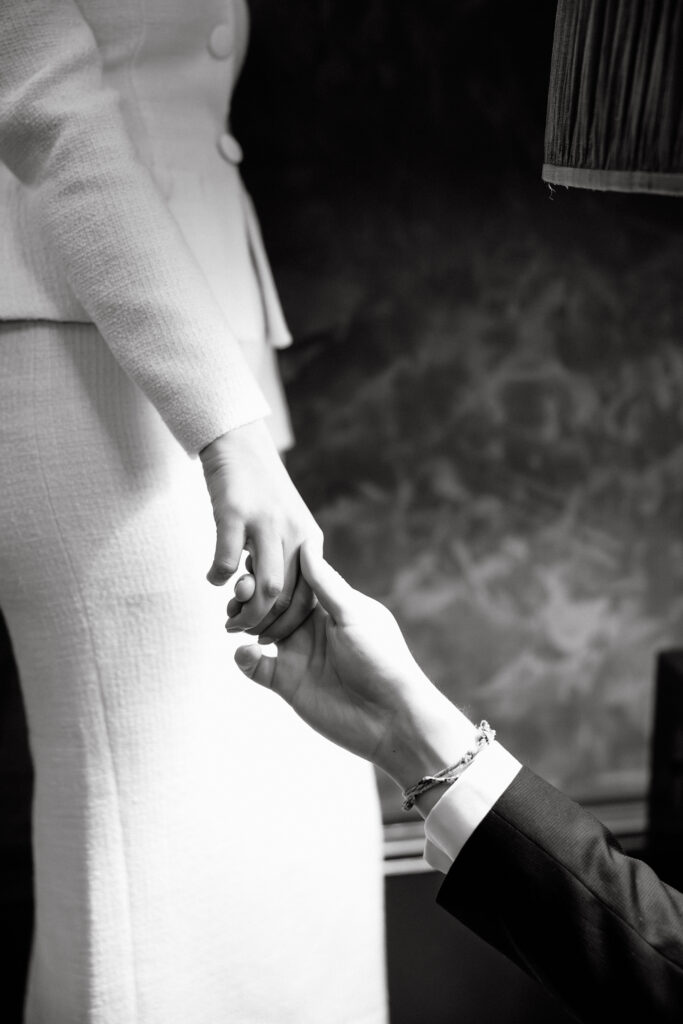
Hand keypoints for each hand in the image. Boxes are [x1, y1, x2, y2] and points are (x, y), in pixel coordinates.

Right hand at [199, 419, 321, 638]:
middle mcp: (295, 534)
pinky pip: (226, 561)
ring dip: (245, 611)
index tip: (268, 638)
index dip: (288, 624)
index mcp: (310, 540)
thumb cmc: (259, 490)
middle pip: (288, 599)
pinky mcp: (235, 513)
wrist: (240, 443)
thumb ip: (285, 557)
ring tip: (227, 616)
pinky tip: (212, 578)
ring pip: (266, 588)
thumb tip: (273, 600)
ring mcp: (266, 523)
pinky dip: (218, 578)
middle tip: (241, 631)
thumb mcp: (286, 523)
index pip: (310, 596)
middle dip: (264, 626)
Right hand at [232, 543, 475, 790]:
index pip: (295, 580)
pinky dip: (244, 658)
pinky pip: (256, 667)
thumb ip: (326, 584)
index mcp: (330, 607)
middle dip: (251, 593)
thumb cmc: (382, 660)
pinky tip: (246, 652)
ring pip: (258, 630)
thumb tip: (307, 545)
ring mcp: (297, 655)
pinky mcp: (287, 684)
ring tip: (233, 617)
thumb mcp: (354, 616)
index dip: (274, 570)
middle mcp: (311, 627)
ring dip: (243, 620)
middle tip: (238, 589)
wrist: (390, 719)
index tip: (253, 557)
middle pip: (271, 603)